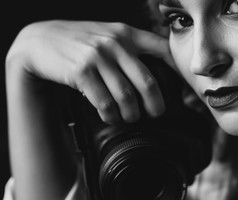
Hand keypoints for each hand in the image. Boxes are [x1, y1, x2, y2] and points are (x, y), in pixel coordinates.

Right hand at [6, 20, 175, 123]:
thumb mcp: (108, 35)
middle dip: (156, 105)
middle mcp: (115, 43)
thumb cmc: (81, 43)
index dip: (180, 70)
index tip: (187, 87)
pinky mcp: (81, 72)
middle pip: (148, 82)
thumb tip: (156, 74)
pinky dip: (111, 116)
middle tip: (157, 114)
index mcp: (127, 33)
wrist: (40, 42)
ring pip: (126, 97)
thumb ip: (131, 48)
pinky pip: (105, 103)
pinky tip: (111, 118)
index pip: (164, 49)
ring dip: (132, 114)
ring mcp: (98, 57)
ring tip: (131, 118)